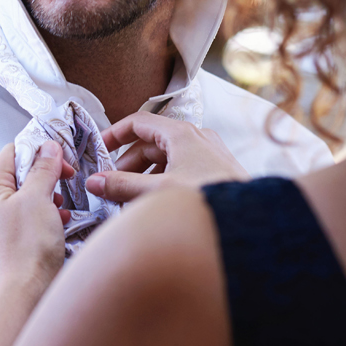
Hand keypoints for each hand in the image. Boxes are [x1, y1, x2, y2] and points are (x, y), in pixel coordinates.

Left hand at [0, 141, 76, 294]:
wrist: (25, 292)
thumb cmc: (27, 248)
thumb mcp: (39, 198)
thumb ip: (43, 169)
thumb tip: (48, 147)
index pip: (9, 153)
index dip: (35, 151)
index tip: (57, 159)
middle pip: (7, 173)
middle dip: (34, 172)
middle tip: (53, 177)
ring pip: (18, 195)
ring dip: (41, 193)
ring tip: (57, 201)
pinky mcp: (10, 239)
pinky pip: (25, 216)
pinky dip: (42, 213)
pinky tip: (58, 220)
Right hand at [85, 111, 248, 202]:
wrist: (252, 223)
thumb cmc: (208, 200)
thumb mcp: (158, 192)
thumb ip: (122, 186)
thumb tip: (93, 182)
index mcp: (182, 134)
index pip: (139, 122)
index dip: (115, 134)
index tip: (99, 150)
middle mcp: (197, 138)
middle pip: (151, 142)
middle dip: (128, 164)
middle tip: (112, 185)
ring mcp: (209, 154)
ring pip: (167, 158)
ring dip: (145, 175)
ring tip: (132, 200)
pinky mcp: (217, 171)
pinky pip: (182, 169)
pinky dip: (164, 181)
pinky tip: (157, 204)